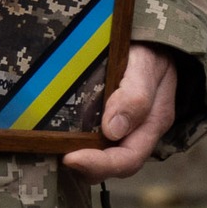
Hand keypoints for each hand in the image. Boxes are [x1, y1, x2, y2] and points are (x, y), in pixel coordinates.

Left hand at [62, 43, 177, 181]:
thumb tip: (112, 130)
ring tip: (53, 149)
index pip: (128, 158)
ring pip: (103, 155)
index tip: (69, 158)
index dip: (99, 164)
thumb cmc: (149, 48)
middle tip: (57, 157)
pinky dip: (77, 143)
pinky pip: (94, 140)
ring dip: (80, 158)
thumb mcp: (146, 64)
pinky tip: (57, 136)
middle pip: (114, 164)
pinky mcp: (109, 119)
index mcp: (153, 122)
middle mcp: (139, 132)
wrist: (152, 39)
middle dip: (86, 167)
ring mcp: (125, 127)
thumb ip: (135, 95)